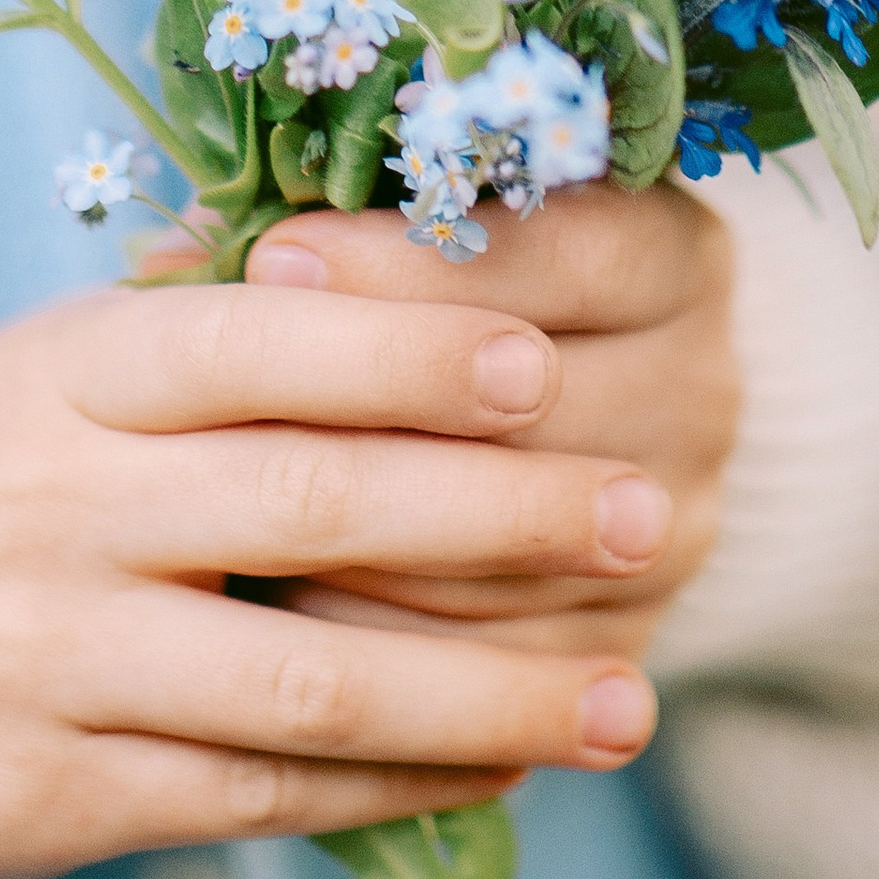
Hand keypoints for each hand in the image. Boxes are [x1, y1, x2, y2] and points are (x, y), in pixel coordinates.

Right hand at [0, 281, 670, 878]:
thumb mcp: (36, 373)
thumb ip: (203, 344)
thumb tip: (429, 296)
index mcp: (64, 371)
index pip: (265, 339)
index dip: (415, 347)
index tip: (549, 368)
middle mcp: (56, 502)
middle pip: (317, 500)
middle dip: (506, 516)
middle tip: (651, 520)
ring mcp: (48, 655)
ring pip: (309, 675)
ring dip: (487, 693)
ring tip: (623, 703)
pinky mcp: (47, 793)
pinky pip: (256, 793)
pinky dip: (390, 785)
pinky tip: (493, 771)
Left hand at [241, 183, 738, 660]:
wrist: (549, 437)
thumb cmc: (442, 291)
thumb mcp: (422, 223)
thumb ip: (339, 219)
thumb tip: (178, 253)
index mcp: (670, 256)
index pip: (567, 254)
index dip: (413, 261)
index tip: (272, 255)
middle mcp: (700, 389)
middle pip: (544, 409)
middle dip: (371, 412)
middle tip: (227, 405)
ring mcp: (671, 527)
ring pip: (507, 550)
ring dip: (357, 538)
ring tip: (223, 514)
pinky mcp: (621, 640)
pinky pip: (489, 659)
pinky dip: (377, 639)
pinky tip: (273, 606)